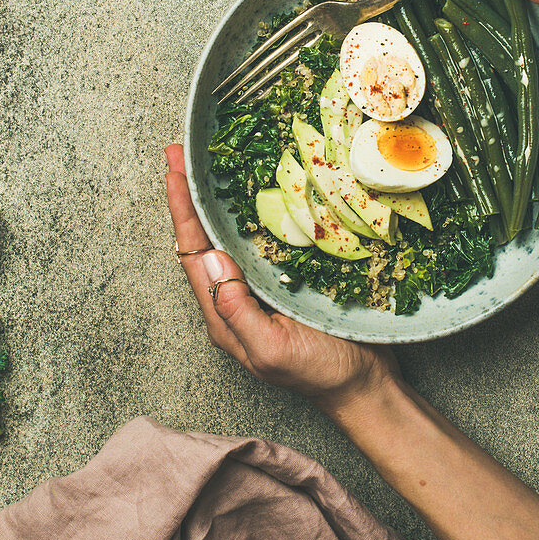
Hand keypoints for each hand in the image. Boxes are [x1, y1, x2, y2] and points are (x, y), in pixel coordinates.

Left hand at [164, 145, 398, 413]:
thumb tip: (209, 257)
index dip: (181, 209)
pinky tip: (259, 189)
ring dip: (218, 198)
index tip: (172, 170)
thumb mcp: (272, 349)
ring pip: (230, 235)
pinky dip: (255, 210)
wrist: (366, 387)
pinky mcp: (289, 279)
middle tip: (179, 152)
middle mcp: (235, 297)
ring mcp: (262, 287)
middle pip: (204, 238)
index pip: (193, 253)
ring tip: (208, 162)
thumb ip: (236, 309)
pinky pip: (263, 238)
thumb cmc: (321, 373)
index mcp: (223, 314)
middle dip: (190, 195)